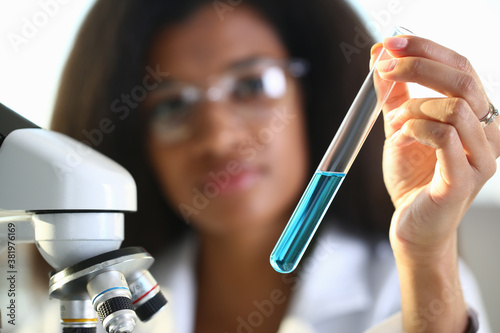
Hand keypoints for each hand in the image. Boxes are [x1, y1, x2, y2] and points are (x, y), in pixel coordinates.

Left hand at [371, 36, 499, 332]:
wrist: (413, 223)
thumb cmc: (413, 176)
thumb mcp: (400, 126)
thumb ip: (394, 93)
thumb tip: (380, 54)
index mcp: (475, 115)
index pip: (461, 67)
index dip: (427, 49)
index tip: (392, 42)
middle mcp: (487, 133)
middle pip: (463, 80)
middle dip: (419, 66)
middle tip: (386, 66)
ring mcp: (481, 158)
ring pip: (455, 108)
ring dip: (414, 107)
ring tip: (396, 123)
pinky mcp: (464, 180)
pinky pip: (446, 139)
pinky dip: (417, 128)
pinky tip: (403, 134)